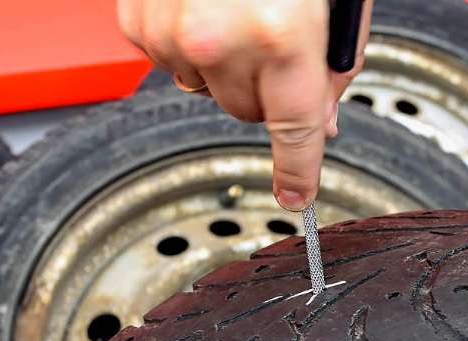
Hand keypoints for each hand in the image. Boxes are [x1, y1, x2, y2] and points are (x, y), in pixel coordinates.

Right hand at [118, 0, 371, 211]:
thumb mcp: (330, 2)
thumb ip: (329, 66)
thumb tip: (322, 120)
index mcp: (283, 33)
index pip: (295, 129)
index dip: (299, 170)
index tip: (296, 196)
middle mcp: (221, 37)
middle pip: (247, 113)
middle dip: (267, 91)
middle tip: (275, 45)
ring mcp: (170, 30)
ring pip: (204, 89)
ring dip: (224, 65)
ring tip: (235, 10)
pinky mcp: (137, 19)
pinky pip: (167, 60)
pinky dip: (187, 41)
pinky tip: (201, 2)